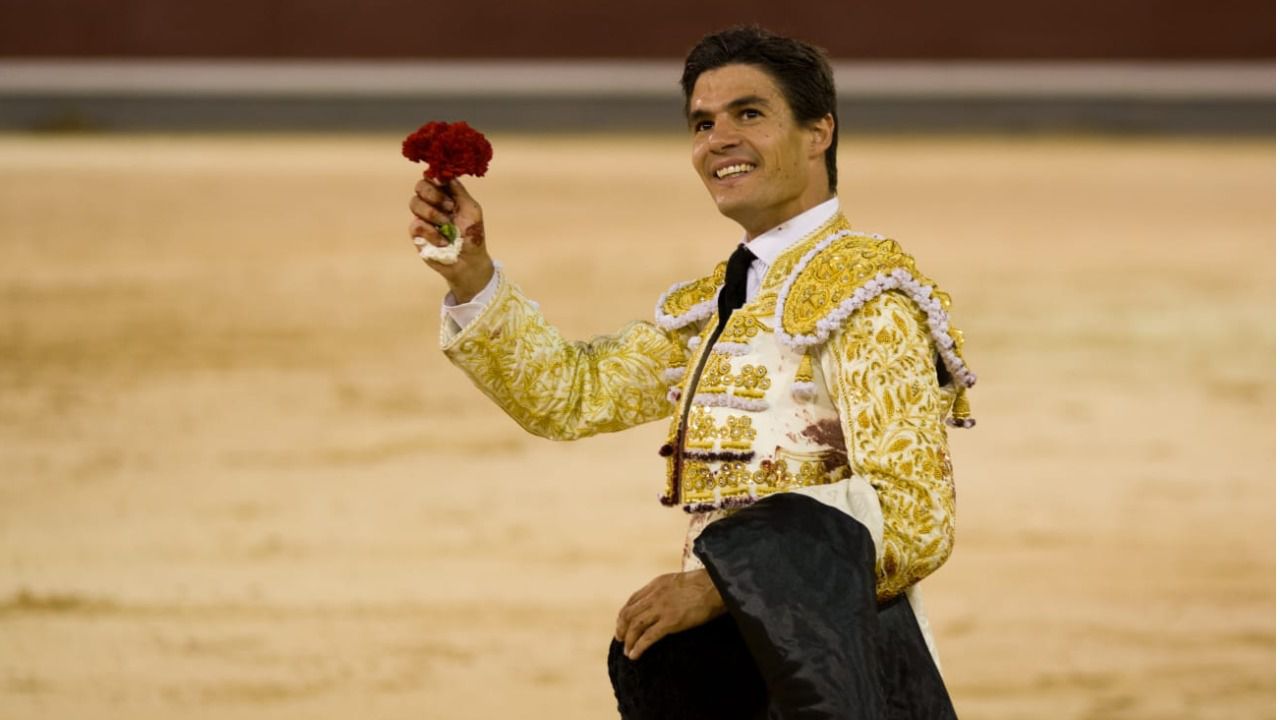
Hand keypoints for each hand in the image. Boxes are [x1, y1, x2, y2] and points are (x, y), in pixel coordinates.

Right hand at [408, 175, 493, 301]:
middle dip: (434, 195)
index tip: (442, 181)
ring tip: (448, 226)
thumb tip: (442, 174)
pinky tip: (444, 241)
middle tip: (450, 207)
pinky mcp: (417, 234)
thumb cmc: (473, 234)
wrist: (469, 261)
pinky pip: (416, 225)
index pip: (433, 177)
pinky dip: (432, 233)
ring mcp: (422, 217)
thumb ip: (458, 190)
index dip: (435, 176)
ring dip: (434, 214)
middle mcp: (432, 203)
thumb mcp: (471, 209)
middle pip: (420, 186)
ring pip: (415, 203)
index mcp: (446, 194)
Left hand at [614, 569, 725, 659]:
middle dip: (621, 628)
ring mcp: (662, 609)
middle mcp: (655, 595)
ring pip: (635, 626)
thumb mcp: (679, 581)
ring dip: (628, 640)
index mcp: (656, 584)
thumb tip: (664, 601)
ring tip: (627, 651)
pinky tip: (635, 655)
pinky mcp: (671, 622)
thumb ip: (667, 590)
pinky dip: (639, 647)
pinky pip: (648, 637)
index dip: (624, 614)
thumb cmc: (705, 585)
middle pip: (629, 613)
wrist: (716, 586)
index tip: (623, 624)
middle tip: (621, 639)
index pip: (632, 600)